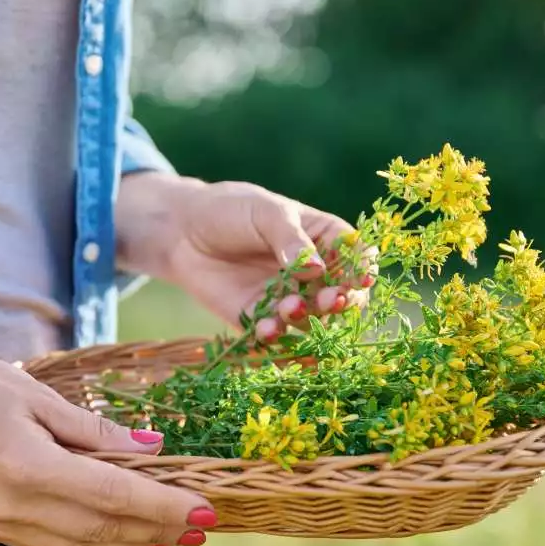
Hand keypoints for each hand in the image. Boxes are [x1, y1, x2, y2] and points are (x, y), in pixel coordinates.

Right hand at [0, 345, 215, 545]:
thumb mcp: (39, 396)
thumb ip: (96, 431)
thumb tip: (153, 450)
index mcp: (31, 469)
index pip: (117, 497)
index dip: (167, 507)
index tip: (206, 510)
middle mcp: (16, 507)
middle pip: (104, 530)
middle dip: (159, 531)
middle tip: (201, 526)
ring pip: (81, 545)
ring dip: (131, 542)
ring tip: (170, 533)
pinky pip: (53, 544)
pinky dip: (93, 540)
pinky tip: (118, 531)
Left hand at [116, 173, 371, 338]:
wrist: (182, 230)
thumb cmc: (232, 210)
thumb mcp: (265, 213)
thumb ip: (290, 240)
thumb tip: (318, 268)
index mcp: (324, 239)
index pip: (356, 257)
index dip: (362, 270)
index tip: (361, 279)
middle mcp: (312, 274)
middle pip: (341, 295)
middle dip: (341, 301)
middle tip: (331, 301)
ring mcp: (288, 297)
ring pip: (311, 318)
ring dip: (306, 318)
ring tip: (290, 307)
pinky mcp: (259, 318)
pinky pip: (275, 333)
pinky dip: (275, 335)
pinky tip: (267, 329)